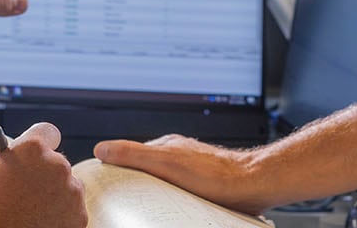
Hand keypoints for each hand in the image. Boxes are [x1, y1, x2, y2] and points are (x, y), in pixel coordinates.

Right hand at [0, 123, 87, 227]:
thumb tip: (7, 152)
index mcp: (33, 148)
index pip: (48, 132)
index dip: (40, 142)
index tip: (36, 152)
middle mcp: (57, 165)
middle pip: (57, 162)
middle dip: (43, 172)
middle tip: (26, 188)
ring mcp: (71, 192)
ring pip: (68, 187)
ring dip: (54, 194)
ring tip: (31, 209)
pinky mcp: (78, 217)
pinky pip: (72, 210)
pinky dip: (60, 215)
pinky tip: (39, 221)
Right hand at [93, 135, 269, 214]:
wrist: (254, 184)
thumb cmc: (215, 174)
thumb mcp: (167, 162)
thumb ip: (134, 153)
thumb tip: (103, 148)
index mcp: (166, 146)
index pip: (130, 154)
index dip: (116, 168)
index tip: (104, 182)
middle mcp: (179, 155)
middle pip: (147, 170)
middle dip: (135, 184)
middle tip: (125, 202)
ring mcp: (193, 170)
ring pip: (165, 182)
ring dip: (156, 194)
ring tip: (148, 209)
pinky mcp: (205, 185)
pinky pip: (182, 191)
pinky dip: (173, 200)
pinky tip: (175, 210)